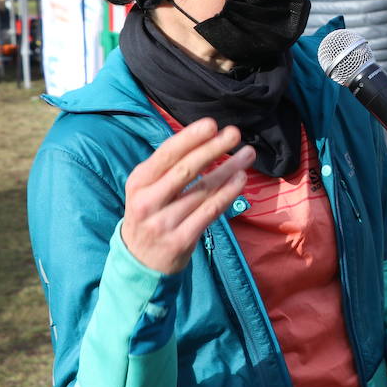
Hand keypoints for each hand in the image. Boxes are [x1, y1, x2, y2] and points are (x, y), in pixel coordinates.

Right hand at [121, 118, 254, 274]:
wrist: (140, 262)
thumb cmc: (151, 213)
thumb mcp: (147, 189)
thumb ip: (168, 167)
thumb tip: (204, 138)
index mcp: (139, 183)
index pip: (166, 155)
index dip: (189, 138)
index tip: (211, 124)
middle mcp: (148, 202)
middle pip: (185, 170)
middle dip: (212, 149)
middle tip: (234, 133)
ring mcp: (164, 223)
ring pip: (203, 190)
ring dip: (228, 169)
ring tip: (247, 154)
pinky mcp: (181, 240)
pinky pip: (210, 211)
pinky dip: (228, 193)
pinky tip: (240, 179)